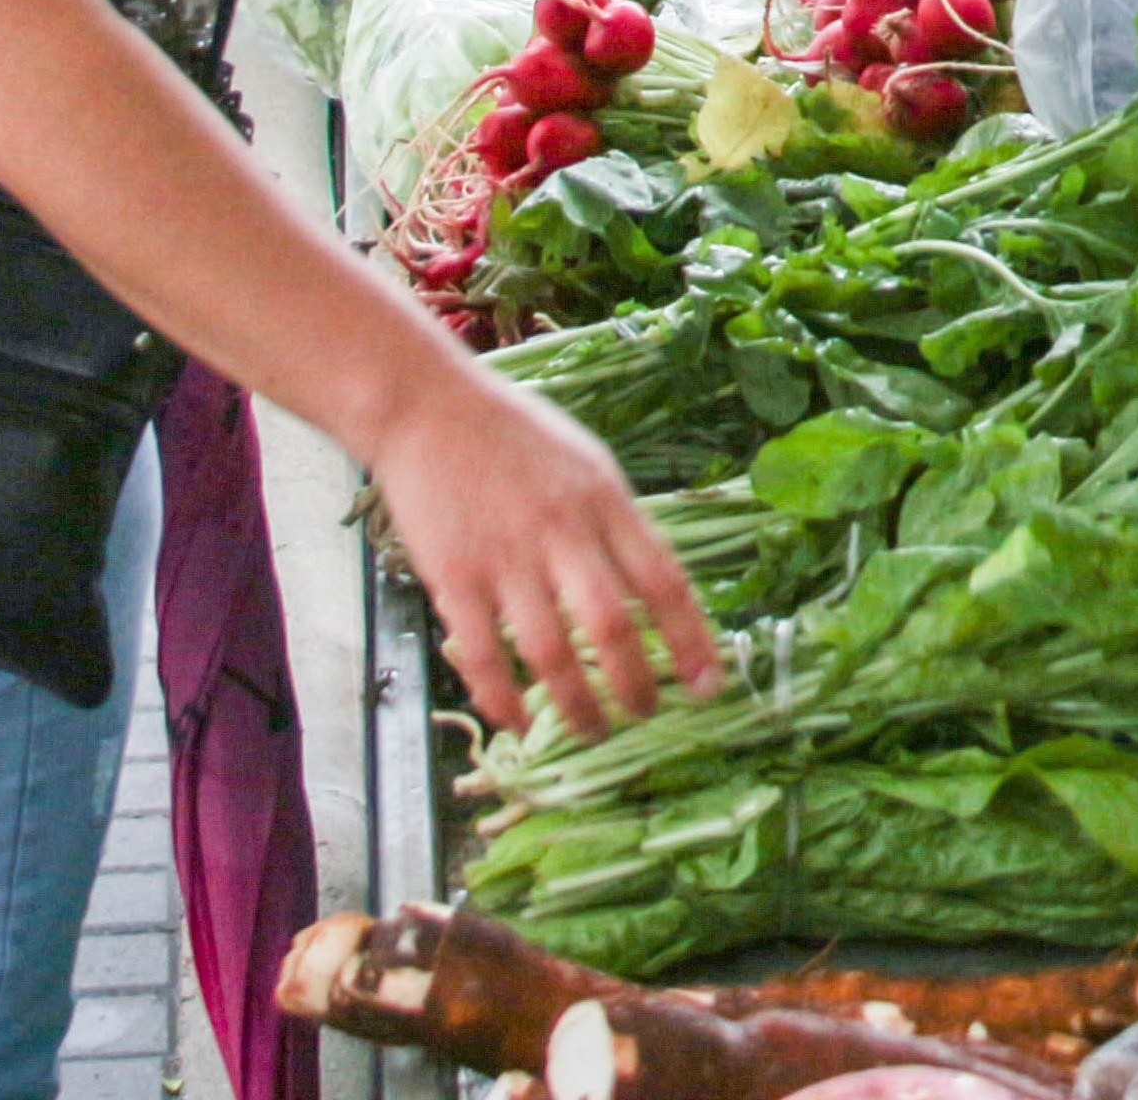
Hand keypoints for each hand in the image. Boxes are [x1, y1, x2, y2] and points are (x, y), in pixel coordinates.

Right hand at [366, 357, 724, 738]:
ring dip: (577, 705)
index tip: (710, 685)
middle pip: (613, 627)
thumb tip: (656, 590)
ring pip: (552, 652)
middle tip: (645, 716)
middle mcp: (563, 532)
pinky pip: (485, 655)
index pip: (664, 581)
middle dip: (636, 686)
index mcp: (606, 502)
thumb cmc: (515, 436)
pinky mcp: (454, 577)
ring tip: (592, 730)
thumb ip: (619, 524)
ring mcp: (506, 557)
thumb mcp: (588, 464)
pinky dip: (505, 699)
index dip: (692, 640)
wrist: (427, 406)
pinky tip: (520, 723)